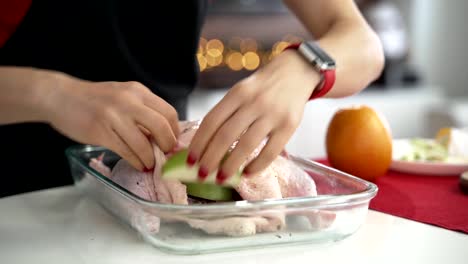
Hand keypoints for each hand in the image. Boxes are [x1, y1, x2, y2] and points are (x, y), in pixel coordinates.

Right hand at [44, 75, 178, 170]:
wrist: (60, 96)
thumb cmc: (94, 99)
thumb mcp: (123, 97)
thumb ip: (142, 111)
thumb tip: (163, 135)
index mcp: (138, 91)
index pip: (168, 112)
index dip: (175, 131)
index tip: (173, 143)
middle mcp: (129, 101)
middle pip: (161, 126)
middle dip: (167, 145)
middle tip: (166, 155)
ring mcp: (114, 116)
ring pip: (143, 142)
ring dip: (150, 158)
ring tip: (150, 164)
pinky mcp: (100, 132)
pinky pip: (126, 151)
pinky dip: (137, 161)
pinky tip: (139, 165)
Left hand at [188, 50, 320, 182]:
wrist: (296, 73)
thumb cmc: (262, 87)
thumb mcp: (241, 91)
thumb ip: (226, 112)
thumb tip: (205, 144)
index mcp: (237, 94)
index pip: (212, 121)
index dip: (198, 143)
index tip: (190, 160)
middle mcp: (253, 103)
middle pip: (225, 135)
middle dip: (210, 158)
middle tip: (201, 174)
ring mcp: (272, 114)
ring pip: (246, 145)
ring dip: (230, 166)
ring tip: (220, 178)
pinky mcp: (289, 126)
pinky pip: (270, 152)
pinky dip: (256, 166)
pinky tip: (246, 173)